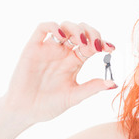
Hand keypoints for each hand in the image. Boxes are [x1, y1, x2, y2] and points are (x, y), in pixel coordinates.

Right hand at [2, 21, 116, 124]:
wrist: (25, 112)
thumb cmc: (49, 105)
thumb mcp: (74, 97)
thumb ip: (92, 88)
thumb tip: (113, 83)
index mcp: (75, 62)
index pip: (92, 45)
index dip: (103, 43)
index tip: (111, 48)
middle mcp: (64, 52)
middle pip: (82, 32)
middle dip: (92, 33)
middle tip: (96, 45)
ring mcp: (49, 49)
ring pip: (65, 26)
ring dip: (76, 29)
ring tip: (81, 42)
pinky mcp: (33, 48)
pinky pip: (43, 28)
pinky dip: (54, 27)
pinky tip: (62, 37)